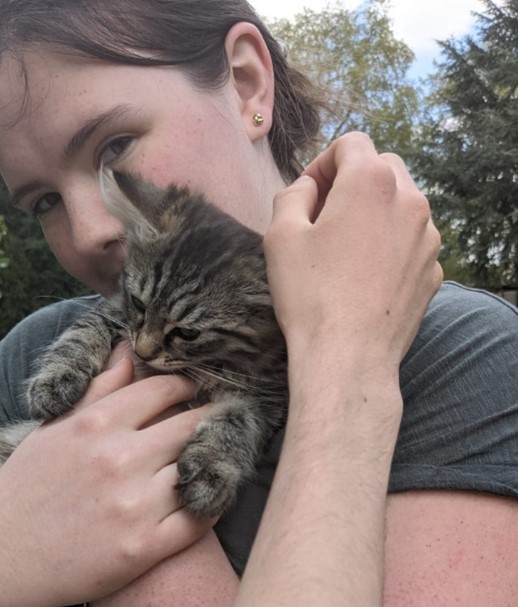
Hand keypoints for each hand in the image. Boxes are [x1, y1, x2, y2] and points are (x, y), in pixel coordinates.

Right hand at [0, 358, 212, 606]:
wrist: (0, 561)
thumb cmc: (26, 489)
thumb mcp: (54, 430)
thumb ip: (97, 390)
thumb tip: (128, 349)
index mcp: (95, 425)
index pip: (164, 389)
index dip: (186, 387)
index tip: (193, 393)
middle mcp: (118, 459)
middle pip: (191, 425)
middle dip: (207, 420)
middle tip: (215, 422)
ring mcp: (134, 505)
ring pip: (199, 467)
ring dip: (209, 461)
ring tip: (210, 458)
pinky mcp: (144, 548)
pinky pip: (199, 518)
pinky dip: (210, 505)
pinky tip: (204, 497)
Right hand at [263, 133, 441, 374]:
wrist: (348, 356)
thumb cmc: (310, 295)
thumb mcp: (280, 236)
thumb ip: (292, 194)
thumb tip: (307, 188)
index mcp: (371, 182)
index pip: (351, 143)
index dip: (322, 162)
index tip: (307, 193)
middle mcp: (410, 201)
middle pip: (383, 166)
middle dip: (351, 181)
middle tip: (323, 215)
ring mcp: (428, 238)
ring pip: (402, 203)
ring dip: (373, 211)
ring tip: (344, 247)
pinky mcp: (433, 270)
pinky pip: (411, 240)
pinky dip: (389, 243)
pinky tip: (364, 274)